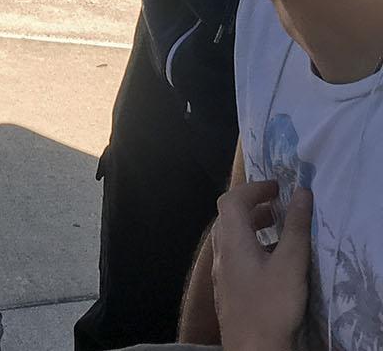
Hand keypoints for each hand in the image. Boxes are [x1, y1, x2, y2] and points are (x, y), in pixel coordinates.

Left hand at [212, 179, 312, 350]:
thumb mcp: (290, 263)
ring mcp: (221, 272)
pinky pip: (234, 256)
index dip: (252, 187)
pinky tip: (272, 261)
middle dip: (253, 205)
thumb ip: (296, 227)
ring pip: (230, 237)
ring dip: (252, 226)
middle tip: (278, 206)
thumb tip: (301, 194)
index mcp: (231, 241)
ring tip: (278, 230)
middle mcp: (220, 253)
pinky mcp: (227, 289)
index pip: (232, 200)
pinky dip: (251, 246)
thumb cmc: (271, 305)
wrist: (253, 348)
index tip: (276, 186)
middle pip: (228, 217)